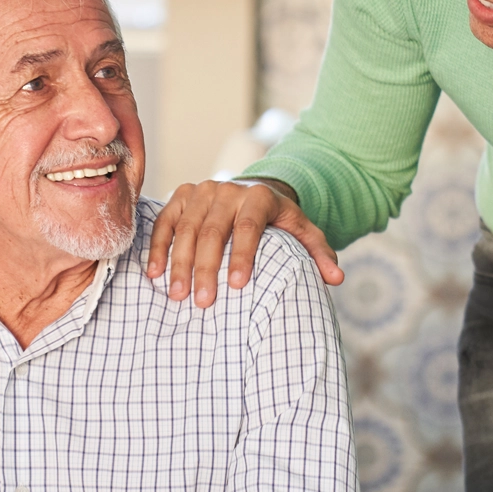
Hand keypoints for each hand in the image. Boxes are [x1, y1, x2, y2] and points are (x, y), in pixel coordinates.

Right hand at [146, 178, 342, 307]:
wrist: (253, 192)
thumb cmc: (278, 221)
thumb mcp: (304, 231)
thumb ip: (319, 253)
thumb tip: (337, 278)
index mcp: (259, 196)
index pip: (249, 227)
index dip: (242, 255)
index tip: (237, 286)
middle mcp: (227, 189)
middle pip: (212, 231)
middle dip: (205, 268)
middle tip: (202, 302)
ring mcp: (201, 191)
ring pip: (186, 228)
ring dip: (179, 263)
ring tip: (178, 295)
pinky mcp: (181, 196)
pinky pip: (165, 222)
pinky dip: (158, 247)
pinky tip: (156, 274)